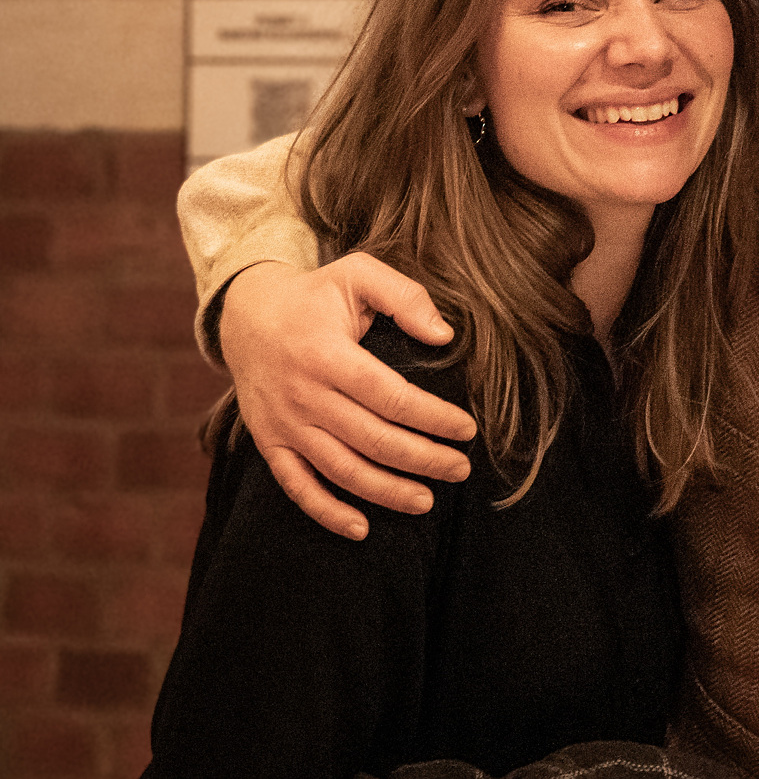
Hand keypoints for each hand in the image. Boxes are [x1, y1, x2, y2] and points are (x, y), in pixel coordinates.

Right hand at [218, 256, 476, 539]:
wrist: (246, 315)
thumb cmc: (315, 295)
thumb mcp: (358, 275)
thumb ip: (405, 297)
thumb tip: (444, 335)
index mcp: (328, 355)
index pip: (390, 397)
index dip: (432, 418)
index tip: (467, 430)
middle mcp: (303, 395)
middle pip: (372, 440)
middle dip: (422, 459)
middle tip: (460, 469)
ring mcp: (283, 424)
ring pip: (340, 470)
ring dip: (386, 491)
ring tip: (427, 500)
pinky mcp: (269, 443)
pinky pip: (296, 487)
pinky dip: (326, 512)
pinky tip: (361, 528)